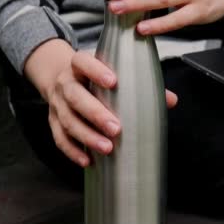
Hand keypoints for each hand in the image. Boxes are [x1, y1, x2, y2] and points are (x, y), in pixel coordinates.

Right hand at [25, 39, 177, 166]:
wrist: (60, 77)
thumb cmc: (95, 76)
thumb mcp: (113, 71)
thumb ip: (141, 83)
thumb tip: (170, 100)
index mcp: (79, 65)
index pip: (83, 62)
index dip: (96, 71)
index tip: (113, 82)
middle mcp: (65, 83)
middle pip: (75, 96)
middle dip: (95, 113)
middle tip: (116, 128)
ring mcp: (57, 103)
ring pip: (68, 120)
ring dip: (87, 136)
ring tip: (107, 148)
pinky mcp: (53, 121)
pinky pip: (60, 138)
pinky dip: (73, 151)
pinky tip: (88, 161)